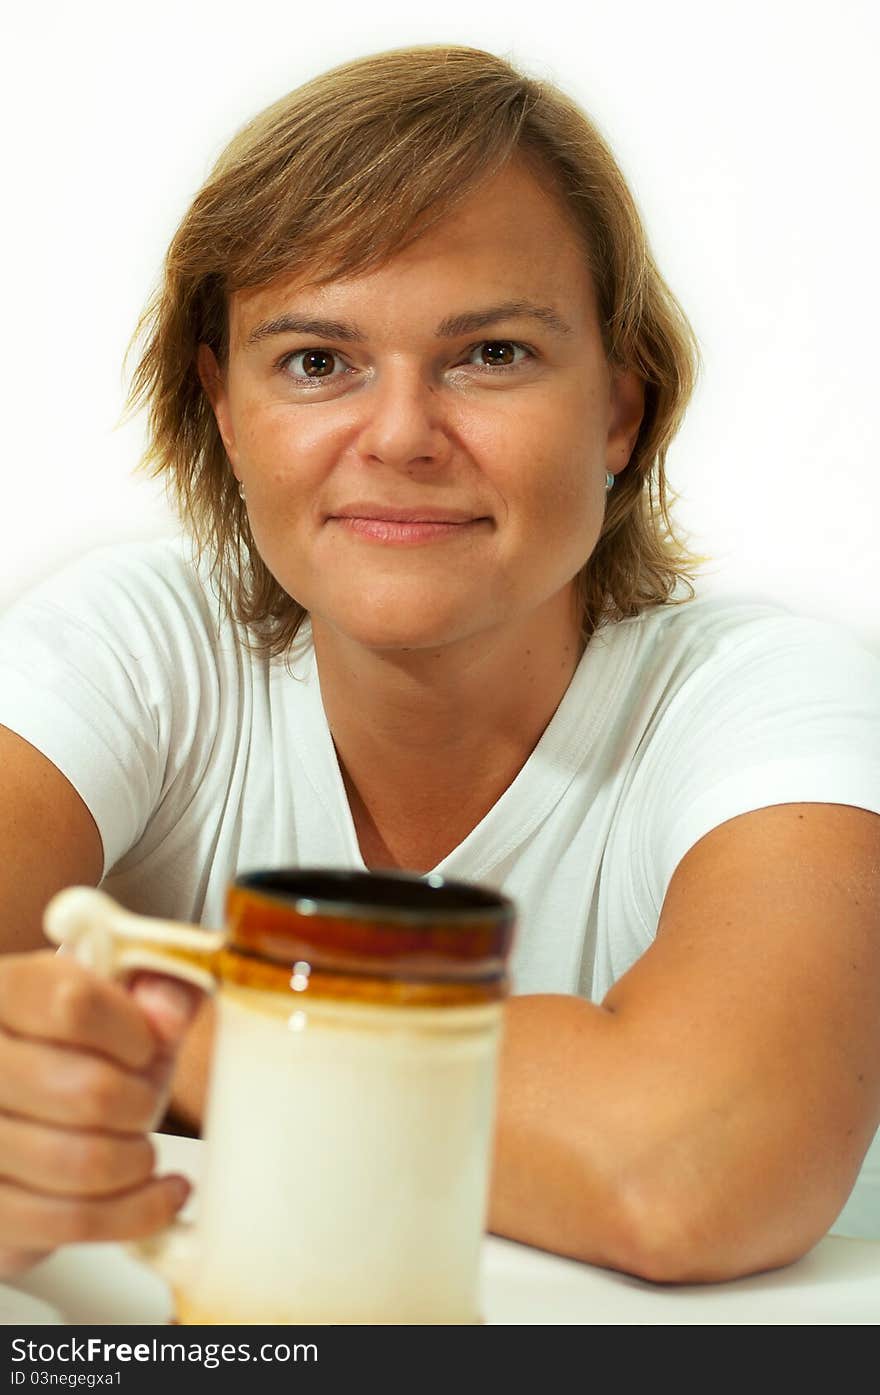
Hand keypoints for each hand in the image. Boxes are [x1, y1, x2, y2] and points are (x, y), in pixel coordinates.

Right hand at [0, 950, 201, 1277]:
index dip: (133, 1032)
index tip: (146, 1046)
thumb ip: (162, 988)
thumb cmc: (82, 1052)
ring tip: (144, 1148)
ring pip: (86, 1163)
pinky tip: (159, 1192)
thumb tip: (167, 1016)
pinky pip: (76, 1220)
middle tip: (143, 1103)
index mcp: (4, 993)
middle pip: (90, 1092)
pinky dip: (138, 1210)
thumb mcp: (126, 1005)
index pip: (72, 1005)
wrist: (32, 1119)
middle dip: (142, 1104)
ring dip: (139, 1159)